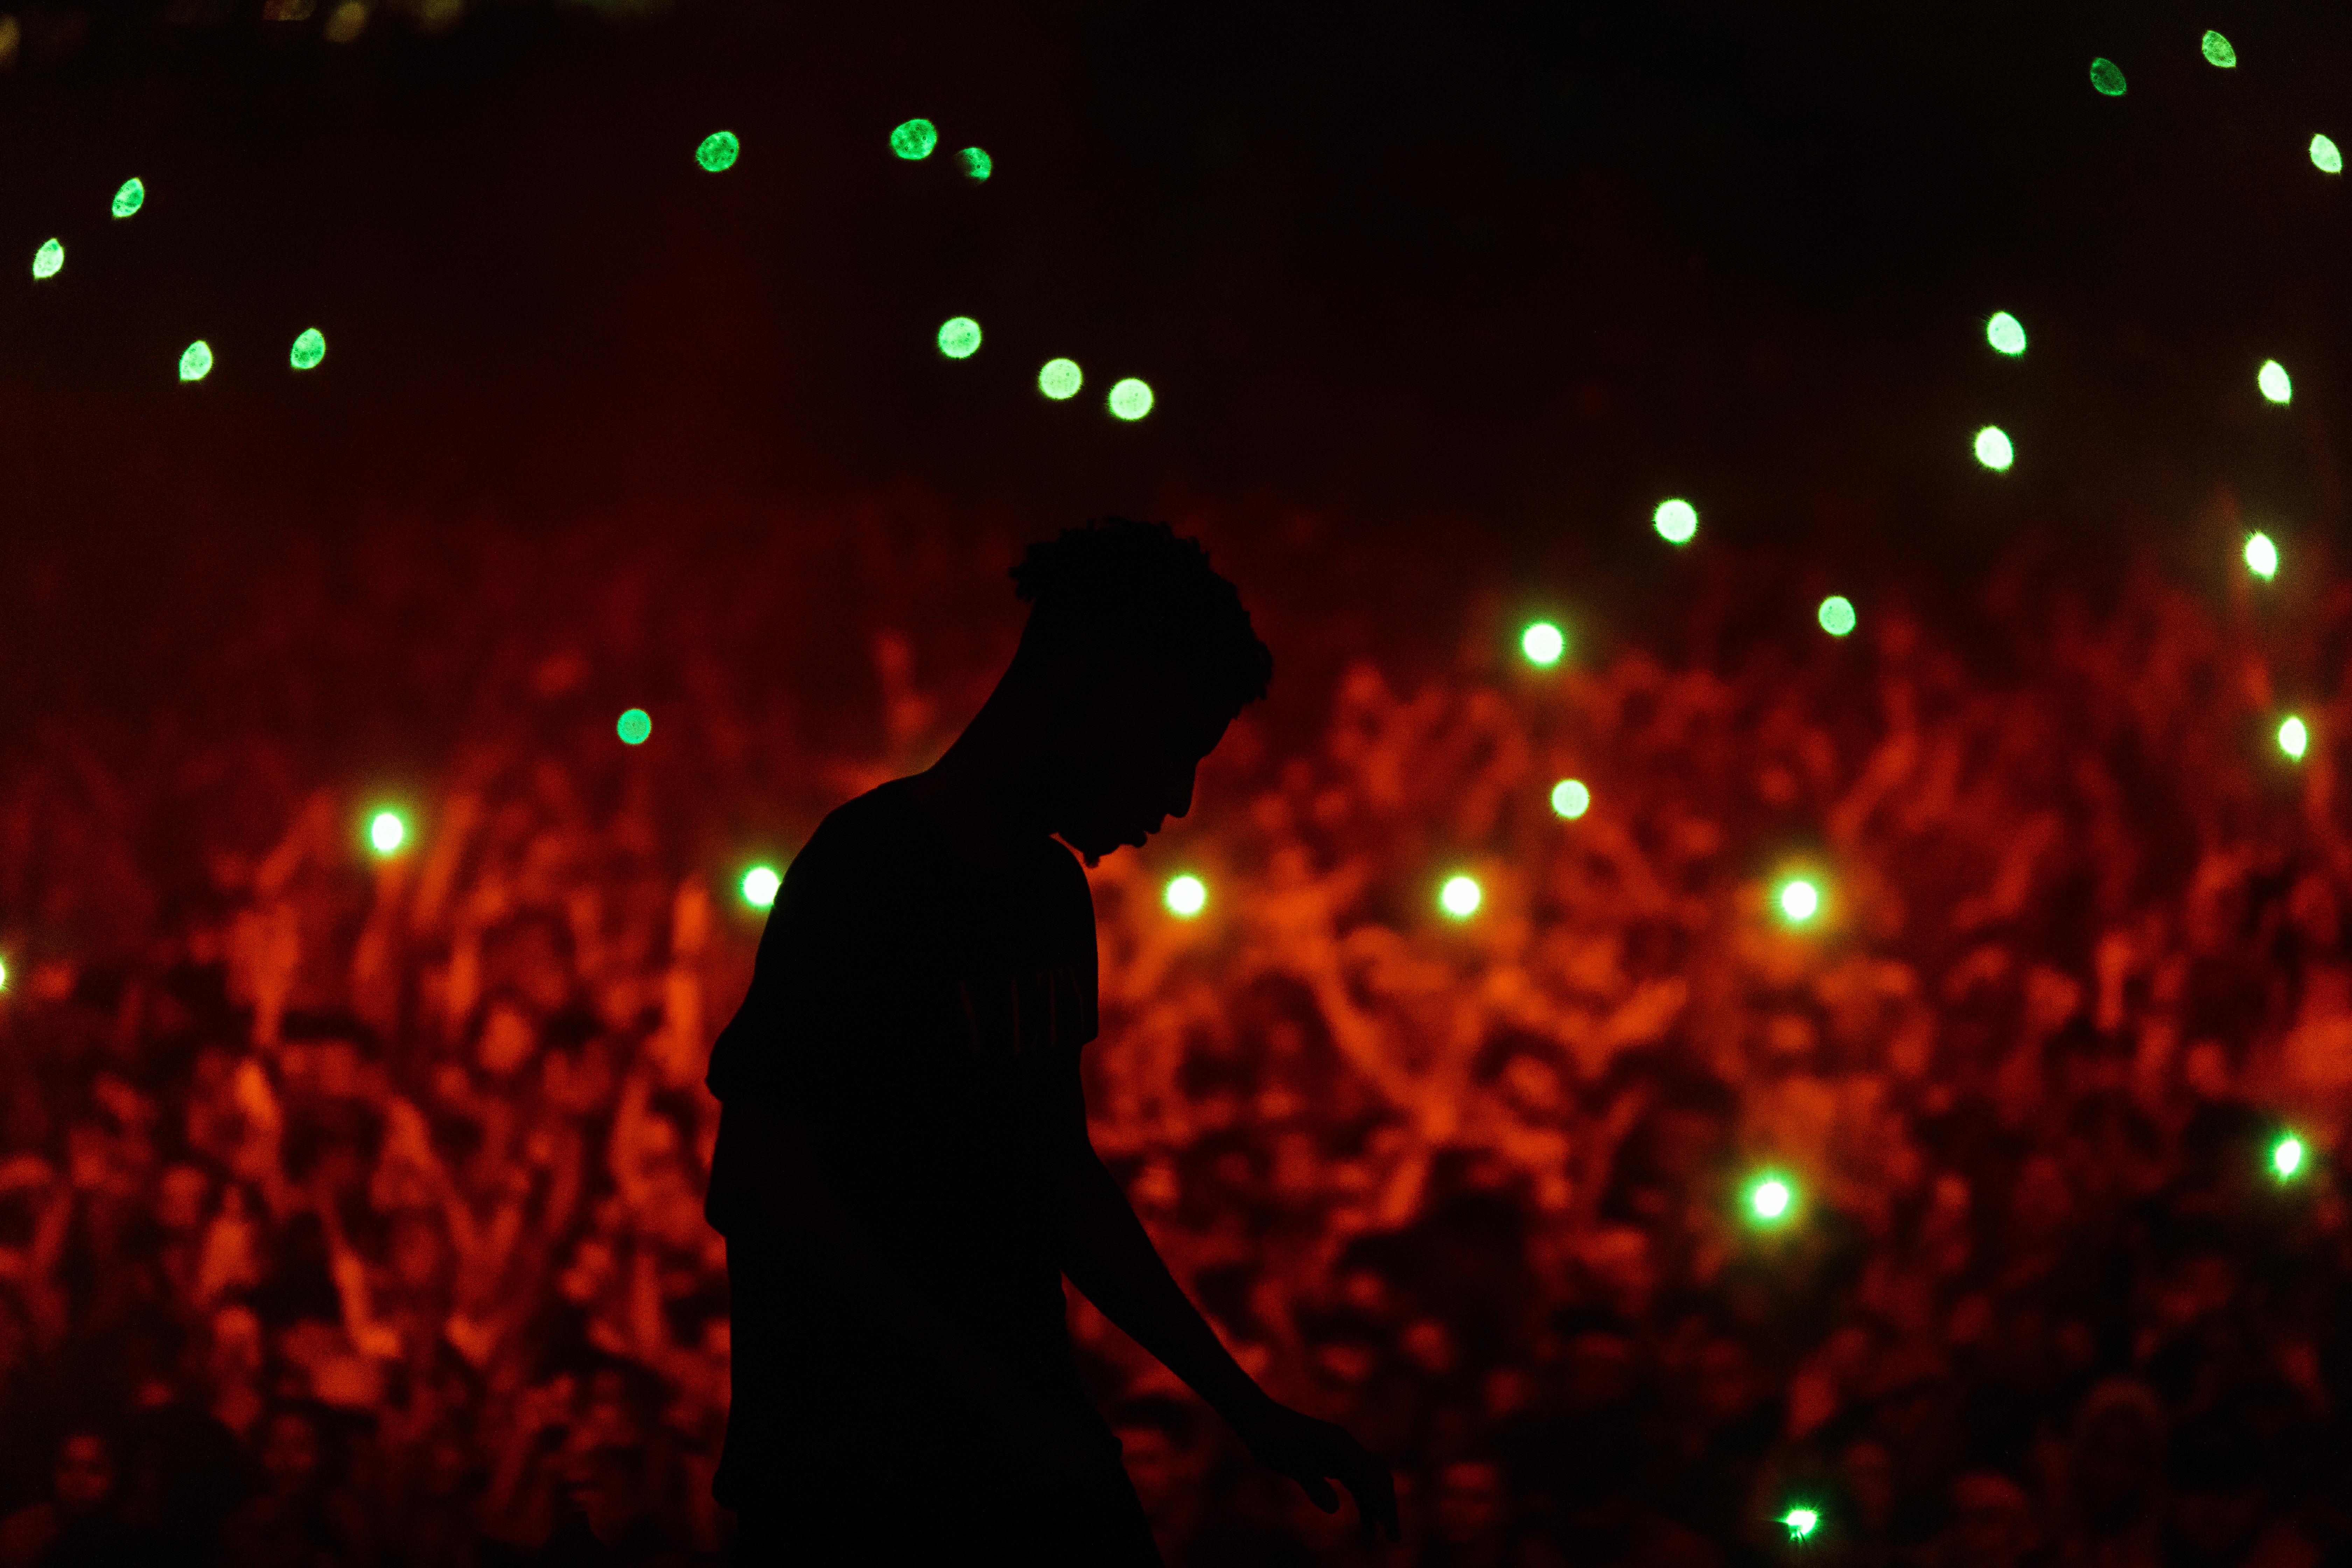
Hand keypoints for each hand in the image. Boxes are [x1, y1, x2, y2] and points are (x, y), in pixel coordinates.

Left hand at [1231, 1397, 1401, 1543]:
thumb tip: (1334, 1509)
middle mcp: (1347, 1447)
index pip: (1370, 1478)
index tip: (1388, 1527)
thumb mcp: (1289, 1462)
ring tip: (1379, 1537)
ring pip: (1368, 1483)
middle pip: (1377, 1479)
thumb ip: (1312, 1484)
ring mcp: (1341, 1453)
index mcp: (1341, 1445)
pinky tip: (1366, 1523)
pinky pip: (1356, 1483)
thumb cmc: (1271, 1437)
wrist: (1257, 1418)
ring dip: (1377, 1507)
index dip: (1381, 1503)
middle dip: (1387, 1507)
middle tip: (1393, 1538)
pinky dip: (1364, 1502)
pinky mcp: (1332, 1460)